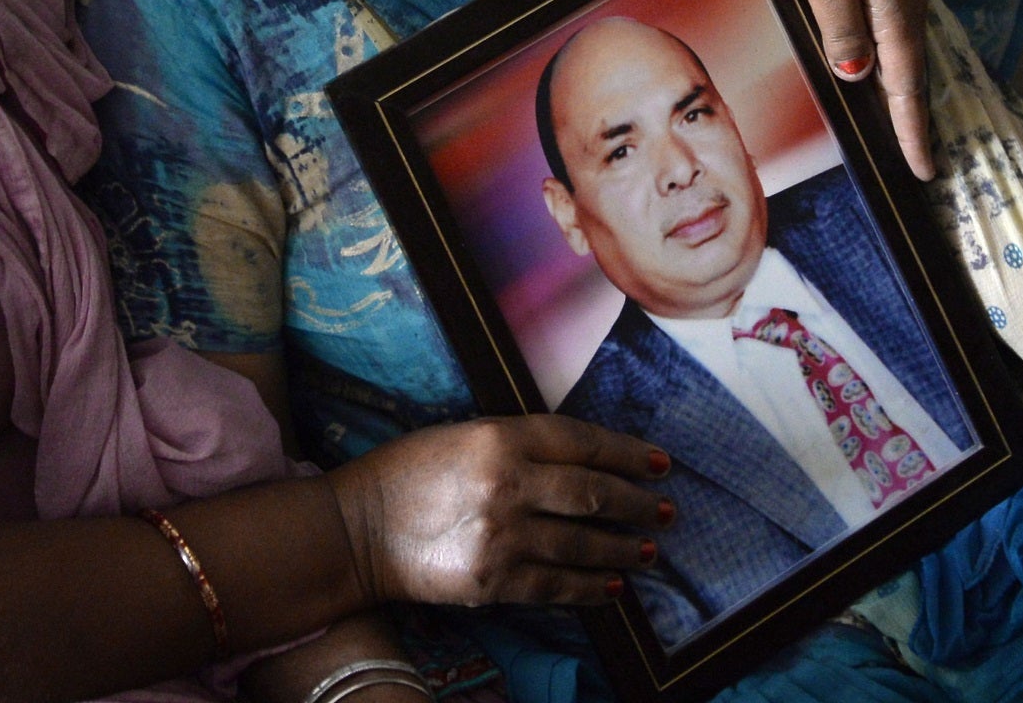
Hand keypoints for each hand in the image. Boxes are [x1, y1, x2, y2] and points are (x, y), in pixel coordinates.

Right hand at [326, 414, 671, 608]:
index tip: (661, 464)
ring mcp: (502, 537)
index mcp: (499, 437)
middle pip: (593, 493)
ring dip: (623, 548)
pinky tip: (612, 587)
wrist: (356, 529)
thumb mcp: (461, 435)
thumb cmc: (406, 473)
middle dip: (637, 503)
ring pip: (583, 544)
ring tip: (648, 550)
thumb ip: (517, 444)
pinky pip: (557, 587)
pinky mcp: (493, 582)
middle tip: (665, 511)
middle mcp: (507, 484)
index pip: (582, 441)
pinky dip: (590, 588)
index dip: (628, 453)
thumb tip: (580, 462)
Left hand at [778, 0, 936, 179]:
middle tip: (921, 157)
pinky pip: (895, 14)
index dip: (912, 128)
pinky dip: (893, 46)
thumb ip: (842, 27)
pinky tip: (883, 52)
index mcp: (895, 2)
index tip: (923, 170)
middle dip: (915, 114)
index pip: (905, 81)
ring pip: (904, 39)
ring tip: (903, 119)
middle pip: (913, 65)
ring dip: (905, 81)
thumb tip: (860, 76)